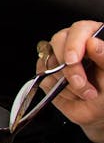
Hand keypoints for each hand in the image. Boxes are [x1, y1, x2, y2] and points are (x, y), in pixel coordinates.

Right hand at [38, 20, 103, 142]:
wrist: (100, 112)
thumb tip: (93, 43)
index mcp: (92, 38)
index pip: (79, 30)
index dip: (74, 44)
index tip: (73, 61)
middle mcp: (74, 45)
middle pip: (58, 42)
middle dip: (68, 68)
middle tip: (80, 83)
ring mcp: (58, 59)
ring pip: (50, 62)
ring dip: (67, 83)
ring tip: (85, 93)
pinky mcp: (47, 73)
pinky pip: (44, 78)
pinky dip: (59, 90)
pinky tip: (73, 94)